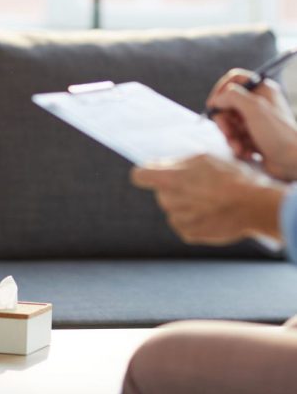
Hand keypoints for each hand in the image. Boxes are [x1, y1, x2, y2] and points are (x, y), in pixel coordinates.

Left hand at [131, 154, 284, 244]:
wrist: (254, 206)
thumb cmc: (230, 177)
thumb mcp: (202, 159)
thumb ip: (175, 163)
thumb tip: (158, 165)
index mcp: (167, 179)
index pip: (139, 176)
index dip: (147, 173)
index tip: (156, 173)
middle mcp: (168, 200)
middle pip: (161, 193)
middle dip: (174, 188)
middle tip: (199, 186)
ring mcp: (177, 219)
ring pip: (174, 208)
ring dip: (185, 205)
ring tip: (210, 200)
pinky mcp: (188, 234)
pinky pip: (184, 224)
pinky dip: (194, 220)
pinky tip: (212, 213)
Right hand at [206, 68, 296, 180]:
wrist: (294, 162)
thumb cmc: (278, 134)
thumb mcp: (254, 108)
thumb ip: (231, 96)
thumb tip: (216, 101)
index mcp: (262, 90)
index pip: (234, 79)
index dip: (221, 90)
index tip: (214, 105)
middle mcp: (258, 103)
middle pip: (227, 103)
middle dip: (224, 121)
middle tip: (228, 132)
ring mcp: (255, 120)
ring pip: (229, 122)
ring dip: (230, 137)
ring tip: (239, 147)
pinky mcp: (253, 136)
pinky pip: (235, 136)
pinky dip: (237, 145)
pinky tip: (246, 153)